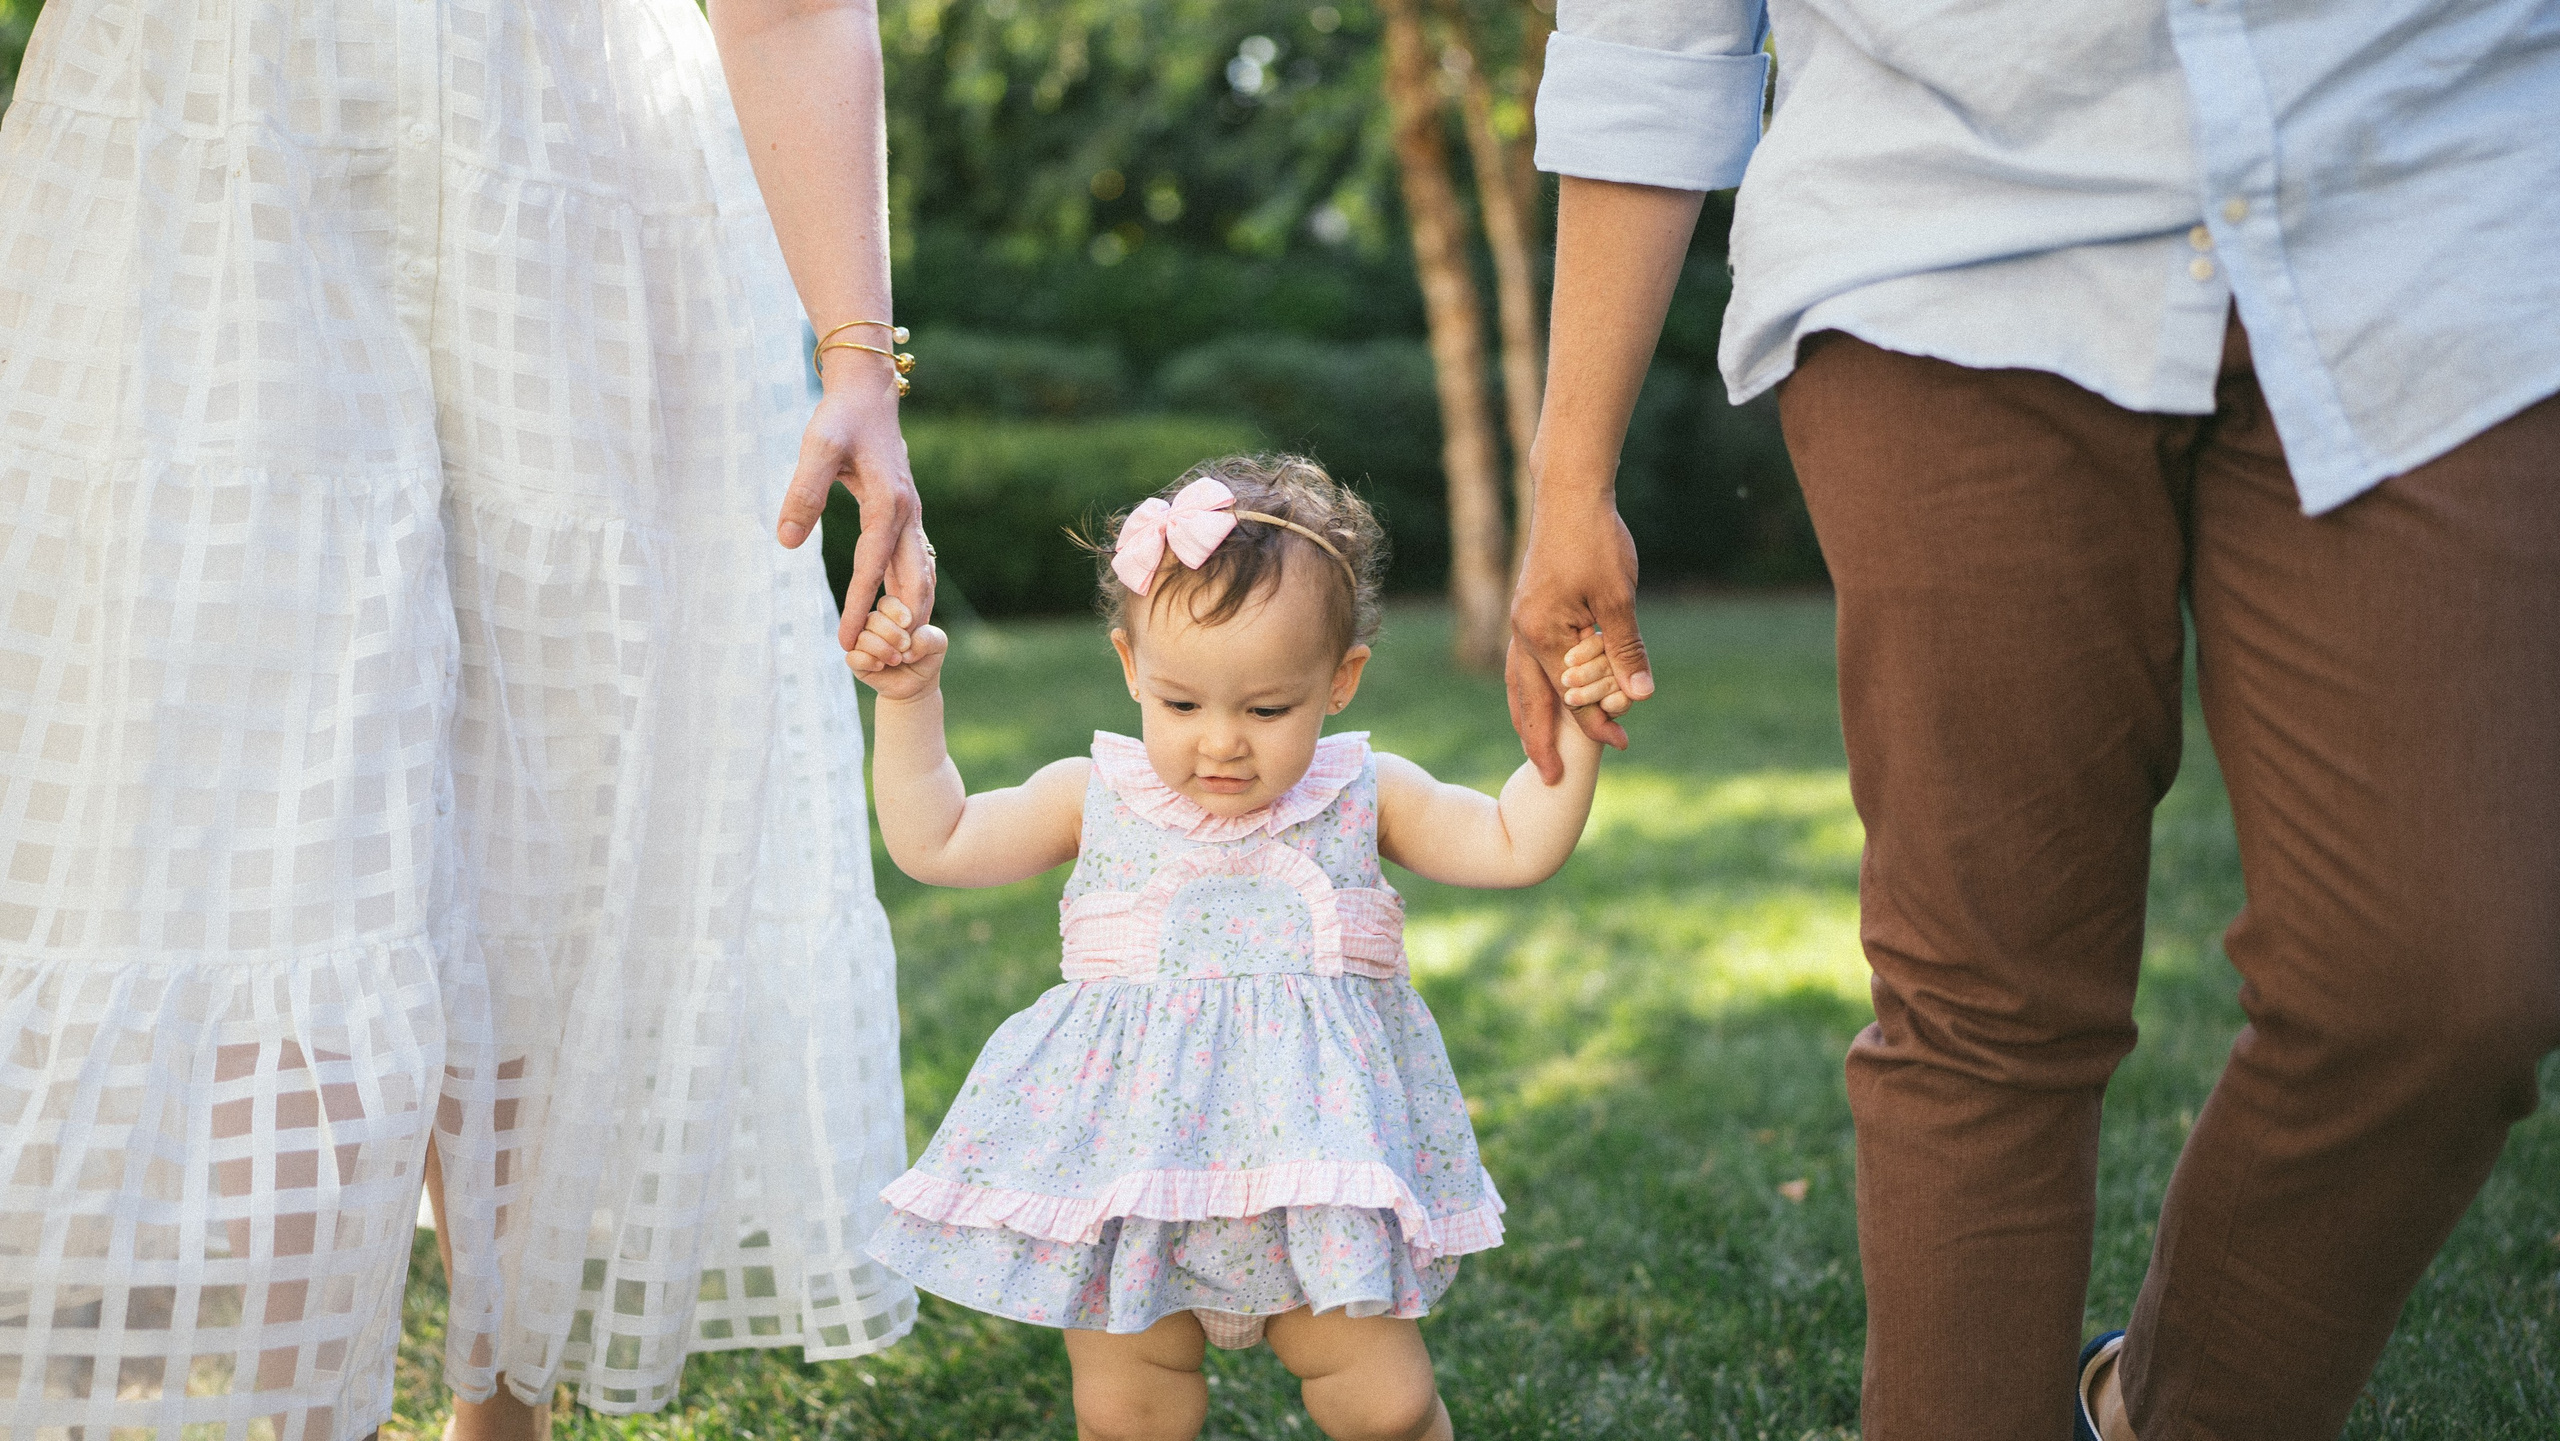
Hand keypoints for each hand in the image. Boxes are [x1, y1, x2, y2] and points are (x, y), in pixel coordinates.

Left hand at [775, 370, 934, 649]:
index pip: (872, 567)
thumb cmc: (839, 419)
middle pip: (915, 581)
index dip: (858, 606)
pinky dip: (909, 591)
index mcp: (888, 504)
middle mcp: (908, 515)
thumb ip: (803, 493)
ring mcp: (911, 516)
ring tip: (893, 647)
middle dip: (902, 623)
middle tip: (882, 659)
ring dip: (911, 611)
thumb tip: (788, 542)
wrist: (868, 395)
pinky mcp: (906, 515)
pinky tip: (895, 611)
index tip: (845, 641)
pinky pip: (914, 562)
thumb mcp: (816, 448)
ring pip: (921, 575)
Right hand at [846, 595, 947, 700]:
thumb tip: (907, 647)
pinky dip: (868, 661)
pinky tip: (880, 666)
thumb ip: (928, 638)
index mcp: (892, 614)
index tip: (909, 624)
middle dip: (893, 634)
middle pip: (873, 619)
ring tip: (897, 660)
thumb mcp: (938, 645)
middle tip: (905, 646)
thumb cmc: (926, 658)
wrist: (918, 684)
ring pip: (862, 638)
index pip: (886, 603)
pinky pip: (852, 657)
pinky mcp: (856, 661)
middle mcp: (873, 625)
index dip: (896, 612)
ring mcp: (862, 642)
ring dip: (883, 649)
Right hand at [1507, 487, 1653, 782]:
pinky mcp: (1530, 610)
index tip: (1621, 743)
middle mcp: (1524, 634)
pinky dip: (1533, 687)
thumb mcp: (1619, 600)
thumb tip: (1638, 697)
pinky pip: (1526, 662)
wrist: (1570, 494)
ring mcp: (1522, 622)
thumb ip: (1625, 651)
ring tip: (1538, 746)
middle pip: (1529, 701)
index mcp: (1542, 636)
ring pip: (1520, 683)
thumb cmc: (1596, 541)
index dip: (1596, 724)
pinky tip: (1546, 693)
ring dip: (1530, 717)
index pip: (1570, 698)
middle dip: (1540, 740)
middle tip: (1551, 777)